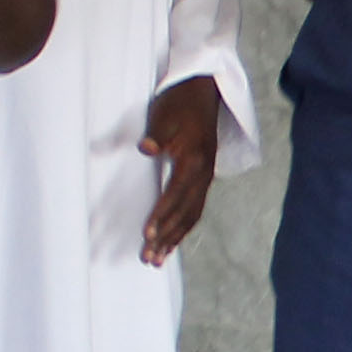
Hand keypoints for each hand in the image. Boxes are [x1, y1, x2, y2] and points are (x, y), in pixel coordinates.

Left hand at [139, 77, 224, 265]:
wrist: (205, 91)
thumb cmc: (180, 102)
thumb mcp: (164, 113)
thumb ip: (156, 134)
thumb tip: (145, 148)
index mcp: (194, 159)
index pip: (175, 194)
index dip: (161, 214)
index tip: (147, 232)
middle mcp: (204, 174)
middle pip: (185, 213)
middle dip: (166, 237)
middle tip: (148, 257)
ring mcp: (206, 178)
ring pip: (191, 216)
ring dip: (174, 239)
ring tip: (157, 259)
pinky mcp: (203, 180)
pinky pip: (195, 210)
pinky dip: (183, 229)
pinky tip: (171, 242)